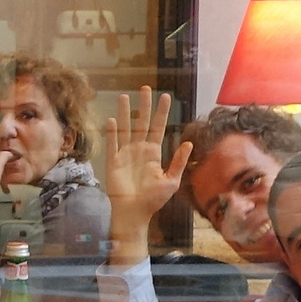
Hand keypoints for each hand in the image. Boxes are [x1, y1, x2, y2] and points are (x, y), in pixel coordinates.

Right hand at [103, 87, 192, 232]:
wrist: (134, 212)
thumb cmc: (153, 199)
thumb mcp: (171, 181)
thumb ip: (178, 162)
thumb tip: (188, 143)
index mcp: (153, 153)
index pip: (158, 127)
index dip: (161, 112)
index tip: (165, 96)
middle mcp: (139, 149)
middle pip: (142, 122)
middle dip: (144, 105)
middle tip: (145, 88)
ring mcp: (125, 153)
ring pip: (125, 128)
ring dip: (125, 112)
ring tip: (124, 96)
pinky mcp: (113, 161)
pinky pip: (112, 143)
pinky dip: (112, 132)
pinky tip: (112, 119)